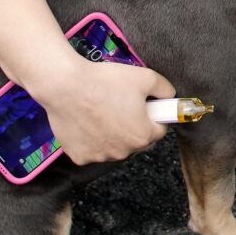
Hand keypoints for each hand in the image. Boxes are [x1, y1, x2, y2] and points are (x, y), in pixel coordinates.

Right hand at [35, 54, 174, 164]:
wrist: (65, 86)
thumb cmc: (106, 81)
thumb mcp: (146, 77)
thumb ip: (165, 90)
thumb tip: (170, 98)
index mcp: (142, 136)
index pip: (159, 130)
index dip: (154, 116)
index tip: (144, 106)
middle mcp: (122, 152)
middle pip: (137, 142)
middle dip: (134, 127)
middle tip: (122, 107)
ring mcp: (100, 157)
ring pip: (114, 147)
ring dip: (113, 135)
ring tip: (102, 112)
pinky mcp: (80, 156)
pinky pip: (92, 150)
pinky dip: (91, 139)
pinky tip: (86, 122)